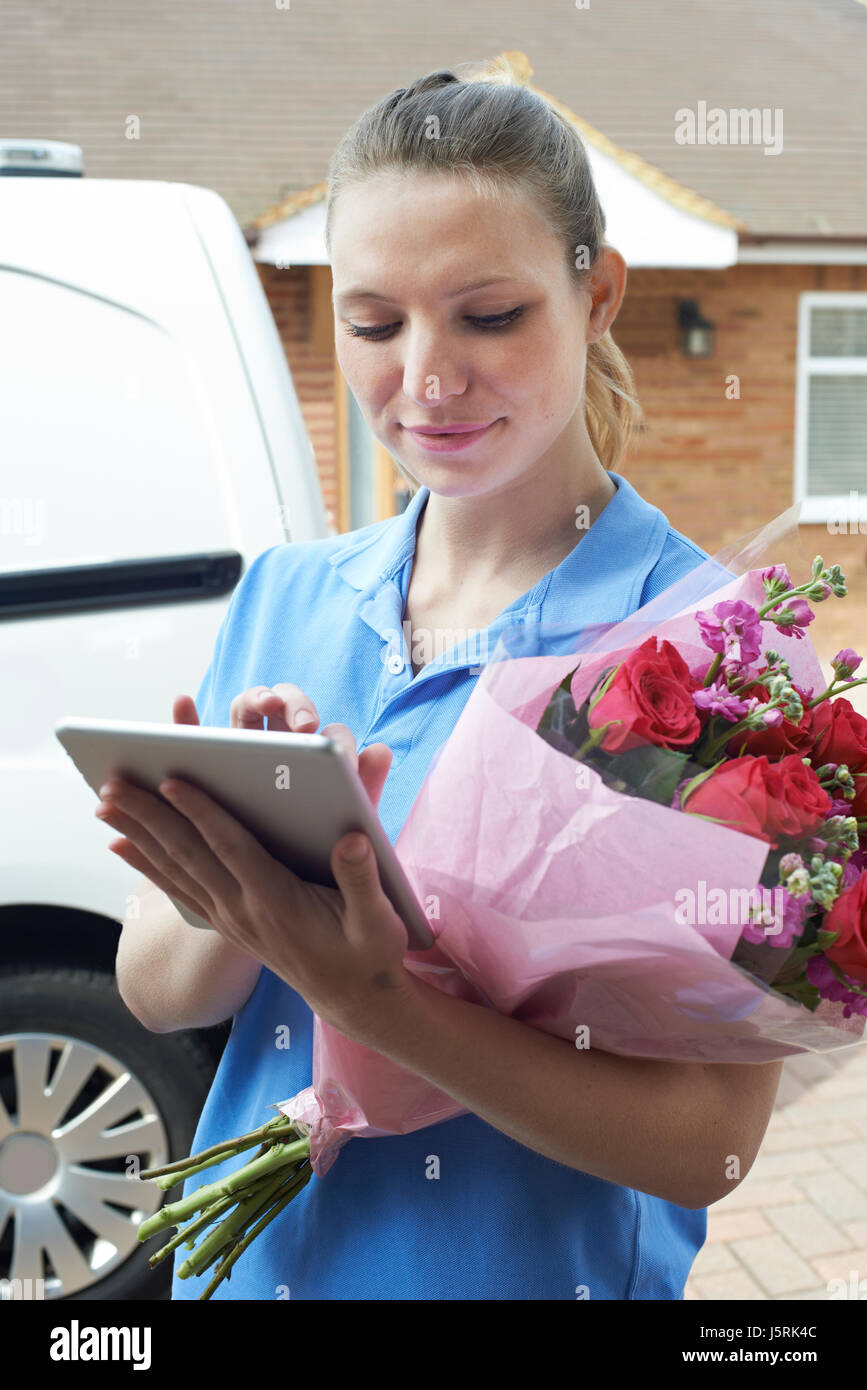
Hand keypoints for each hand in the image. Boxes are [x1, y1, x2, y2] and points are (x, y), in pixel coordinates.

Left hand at [94, 694, 410, 1041]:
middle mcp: (243, 910)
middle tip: (114, 782)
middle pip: (187, 854)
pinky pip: (177, 887)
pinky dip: (146, 864)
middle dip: (149, 815)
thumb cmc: (369, 952)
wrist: (355, 999)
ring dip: (138, 833)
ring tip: (105, 802)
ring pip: (174, 868)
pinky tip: (122, 844)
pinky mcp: (226, 922)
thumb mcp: (378, 918)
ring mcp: (229, 918)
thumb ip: (362, 877)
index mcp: (277, 901)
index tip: (173, 780)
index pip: (230, 848)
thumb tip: (351, 838)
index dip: (202, 813)